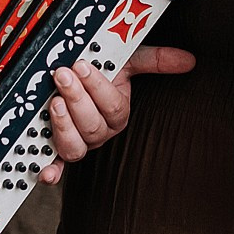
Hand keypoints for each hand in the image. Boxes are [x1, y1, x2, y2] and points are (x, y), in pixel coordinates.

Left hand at [37, 44, 195, 183]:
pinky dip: (51, 172)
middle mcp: (100, 133)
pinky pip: (57, 166)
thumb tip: (188, 60)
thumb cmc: (100, 72)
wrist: (74, 77)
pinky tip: (45, 173)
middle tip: (62, 75)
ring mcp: (80, 144)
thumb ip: (155, 60)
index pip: (112, 106)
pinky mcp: (57, 152)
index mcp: (117, 113)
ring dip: (63, 127)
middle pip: (93, 127)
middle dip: (77, 99)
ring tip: (54, 103)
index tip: (82, 65)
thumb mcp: (126, 60)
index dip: (97, 87)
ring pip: (76, 147)